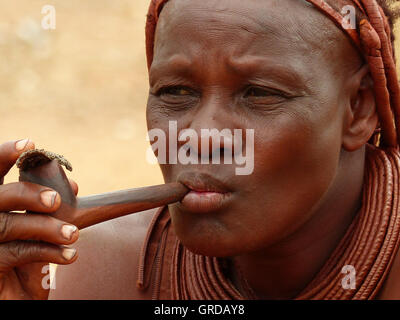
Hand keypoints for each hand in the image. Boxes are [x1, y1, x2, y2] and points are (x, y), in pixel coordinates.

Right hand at [0, 139, 78, 299]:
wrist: (15, 298)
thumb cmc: (26, 259)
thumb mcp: (38, 231)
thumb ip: (47, 208)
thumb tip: (73, 184)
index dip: (4, 154)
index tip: (30, 143)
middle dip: (28, 193)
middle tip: (56, 201)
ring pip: (9, 224)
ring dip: (47, 227)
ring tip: (74, 234)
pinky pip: (18, 252)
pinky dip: (49, 252)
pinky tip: (69, 255)